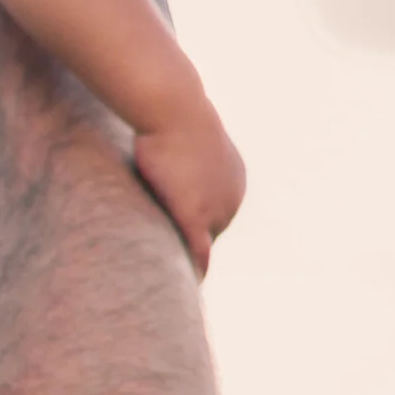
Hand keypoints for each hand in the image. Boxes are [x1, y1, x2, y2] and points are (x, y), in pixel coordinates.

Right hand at [133, 104, 247, 274]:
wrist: (174, 110)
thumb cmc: (171, 113)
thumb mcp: (181, 132)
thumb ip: (178, 145)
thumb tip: (159, 134)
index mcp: (234, 178)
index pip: (217, 213)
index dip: (197, 226)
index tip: (178, 240)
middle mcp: (234, 196)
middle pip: (214, 231)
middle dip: (195, 244)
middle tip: (172, 265)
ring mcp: (218, 208)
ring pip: (205, 244)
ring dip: (191, 259)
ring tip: (171, 276)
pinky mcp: (197, 217)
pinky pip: (199, 253)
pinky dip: (195, 270)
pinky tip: (186, 284)